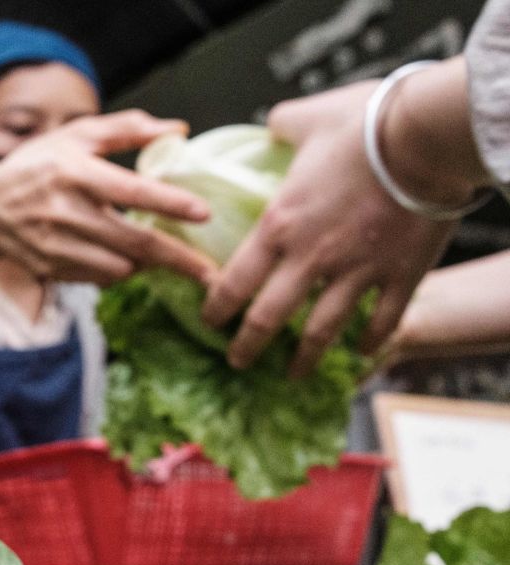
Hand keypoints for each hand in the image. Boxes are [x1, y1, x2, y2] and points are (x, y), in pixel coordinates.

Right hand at [0, 110, 214, 296]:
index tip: (203, 212)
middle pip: (134, 241)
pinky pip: (99, 277)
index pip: (130, 190)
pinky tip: (126, 258)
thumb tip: (178, 131)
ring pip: (120, 265)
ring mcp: (56, 245)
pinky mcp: (51, 268)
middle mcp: (64, 211)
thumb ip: (127, 129)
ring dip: (148, 264)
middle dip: (177, 258)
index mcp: (73, 172)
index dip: (169, 202)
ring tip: (168, 258)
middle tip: (211, 272)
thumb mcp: (74, 137)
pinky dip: (120, 270)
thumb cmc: (35, 166)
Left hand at [201, 81, 454, 376]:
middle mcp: (311, 258)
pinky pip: (383, 320)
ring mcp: (357, 272)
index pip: (233, 281)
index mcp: (279, 226)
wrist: (425, 136)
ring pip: (322, 331)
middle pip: (268, 318)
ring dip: (304, 358)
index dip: (216, 308)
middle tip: (237, 361)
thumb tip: (273, 124)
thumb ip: (281, 126)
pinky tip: (362, 350)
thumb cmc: (362, 124)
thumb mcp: (306, 119)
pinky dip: (372, 340)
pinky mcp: (401, 275)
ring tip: (292, 374)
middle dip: (247, 346)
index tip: (209, 322)